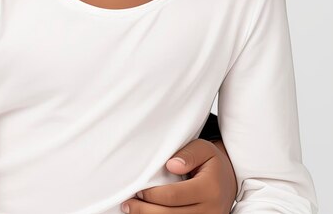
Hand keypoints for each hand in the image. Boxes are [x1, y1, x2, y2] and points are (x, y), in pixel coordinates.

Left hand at [121, 139, 236, 212]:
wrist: (229, 179)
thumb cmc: (211, 161)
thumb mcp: (203, 148)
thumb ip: (188, 154)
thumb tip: (171, 165)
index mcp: (210, 189)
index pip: (174, 196)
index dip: (152, 194)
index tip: (138, 190)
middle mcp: (212, 210)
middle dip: (145, 211)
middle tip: (127, 204)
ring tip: (132, 210)